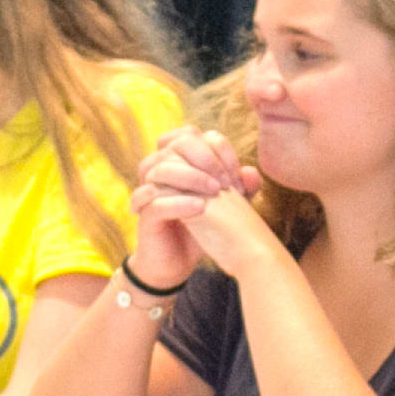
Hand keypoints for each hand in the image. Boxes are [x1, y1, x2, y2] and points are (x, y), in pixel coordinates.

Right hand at [125, 129, 248, 283]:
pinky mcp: (143, 214)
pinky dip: (178, 202)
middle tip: (227, 183)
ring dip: (192, 177)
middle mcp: (159, 169)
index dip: (218, 149)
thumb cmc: (200, 227)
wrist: (177, 262)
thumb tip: (251, 172)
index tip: (237, 176)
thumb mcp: (225, 206)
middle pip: (178, 143)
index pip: (193, 134)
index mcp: (176, 160)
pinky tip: (200, 209)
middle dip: (207, 159)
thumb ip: (241, 188)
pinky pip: (154, 200)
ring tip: (216, 193)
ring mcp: (148, 190)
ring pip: (162, 168)